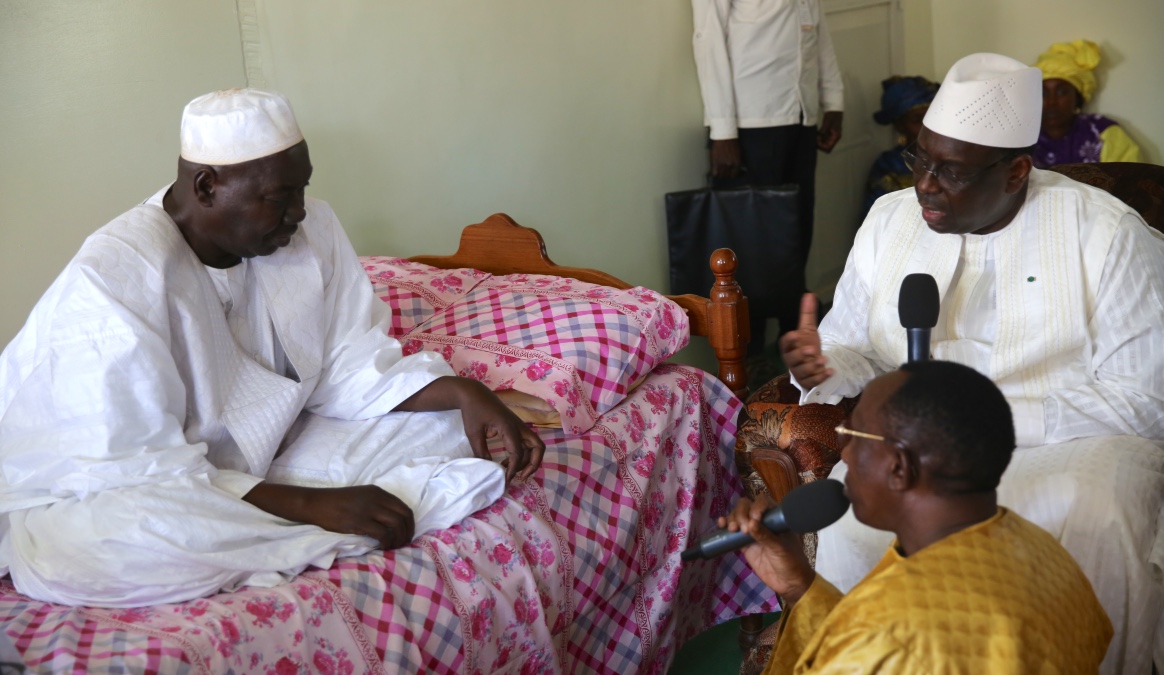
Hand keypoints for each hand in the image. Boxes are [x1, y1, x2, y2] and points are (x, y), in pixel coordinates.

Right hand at [243, 483, 414, 549]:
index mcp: (378, 492)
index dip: (410, 524)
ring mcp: (368, 509)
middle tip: (403, 545)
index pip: (404, 508)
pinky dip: (386, 542)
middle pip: (404, 517)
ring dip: (398, 539)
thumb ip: (376, 505)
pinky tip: (381, 547)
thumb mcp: (361, 497)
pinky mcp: (359, 521)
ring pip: (396, 526)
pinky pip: (382, 534)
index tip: (407, 535)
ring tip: (393, 548)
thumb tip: (392, 523)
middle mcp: (377, 499)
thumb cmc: (336, 503)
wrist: (315, 504)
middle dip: (407, 533)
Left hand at [394, 377, 546, 481]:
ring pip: (534, 446)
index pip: (518, 453)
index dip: (513, 469)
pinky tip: (507, 463)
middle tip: (520, 477)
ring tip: (512, 473)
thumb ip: (481, 452)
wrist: (474, 394)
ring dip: (528, 461)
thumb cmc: (473, 412)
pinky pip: (525, 443)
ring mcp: (519, 426)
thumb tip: (488, 470)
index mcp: (509, 428)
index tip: (505, 480)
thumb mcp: (474, 434)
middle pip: (538, 448)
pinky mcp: (516, 427)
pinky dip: (522, 455)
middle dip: (533, 464)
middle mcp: (519, 427)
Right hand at [710, 138, 742, 178]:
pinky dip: (714, 174)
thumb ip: (736, 162)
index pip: (734, 174)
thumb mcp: (738, 153)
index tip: (729, 176)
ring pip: (720, 175)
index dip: (731, 176)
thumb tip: (734, 169)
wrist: (724, 136)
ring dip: (720, 176)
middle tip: (723, 175)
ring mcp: (722, 164)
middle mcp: (730, 165)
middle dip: (725, 176)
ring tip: (719, 175)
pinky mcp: (715, 162)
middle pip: (727, 176)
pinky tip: (714, 173)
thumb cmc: (731, 142)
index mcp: (737, 163)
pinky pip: (714, 172)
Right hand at [718, 493, 814, 605]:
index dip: (756, 507)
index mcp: (776, 517)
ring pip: (737, 517)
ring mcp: (752, 532)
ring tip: (732, 529)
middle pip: (746, 506)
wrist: (788, 583)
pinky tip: (722, 525)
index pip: (762, 502)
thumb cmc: (791, 562)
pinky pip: (732, 533)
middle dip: (741, 514)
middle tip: (743, 530)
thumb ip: (765, 536)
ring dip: (732, 519)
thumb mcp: (780, 548)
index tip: (755, 519)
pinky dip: (725, 526)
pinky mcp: (744, 544)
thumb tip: (751, 523)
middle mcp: (763, 521)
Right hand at [779, 293, 832, 388]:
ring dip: (813, 367)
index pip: (785, 343)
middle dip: (802, 355)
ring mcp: (798, 372)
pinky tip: (830, 372)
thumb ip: (807, 314)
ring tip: (823, 361)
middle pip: (792, 359)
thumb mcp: (808, 330)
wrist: (812, 364)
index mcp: (789, 347)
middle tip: (812, 350)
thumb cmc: (807, 345)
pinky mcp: (807, 382)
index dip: (790, 340)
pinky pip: (812, 382)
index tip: (796, 334)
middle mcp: (791, 360)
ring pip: (802, 371)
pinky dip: (821, 378)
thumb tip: (809, 294)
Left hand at [817, 111, 842, 152]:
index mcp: (836, 136)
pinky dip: (821, 138)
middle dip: (820, 145)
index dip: (822, 147)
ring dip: (820, 142)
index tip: (816, 142)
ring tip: (815, 137)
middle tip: (814, 139)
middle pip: (827, 147)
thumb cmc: (832, 115)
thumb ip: (822, 132)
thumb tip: (817, 139)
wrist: (835, 109)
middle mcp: (835, 138)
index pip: (829, 148)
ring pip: (826, 143)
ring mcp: (833, 136)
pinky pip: (825, 139)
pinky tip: (817, 134)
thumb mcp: (826, 123)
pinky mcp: (830, 133)